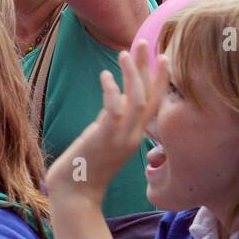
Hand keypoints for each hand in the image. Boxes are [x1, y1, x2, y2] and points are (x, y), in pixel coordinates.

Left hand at [45, 41, 167, 205]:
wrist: (75, 196)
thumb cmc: (84, 169)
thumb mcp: (103, 141)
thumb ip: (111, 123)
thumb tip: (113, 105)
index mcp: (136, 137)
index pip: (155, 105)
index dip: (160, 80)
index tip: (162, 57)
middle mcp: (134, 136)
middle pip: (151, 97)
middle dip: (150, 68)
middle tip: (147, 42)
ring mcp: (121, 138)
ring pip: (137, 100)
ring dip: (132, 74)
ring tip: (125, 51)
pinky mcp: (105, 139)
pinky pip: (114, 111)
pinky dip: (112, 91)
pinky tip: (105, 75)